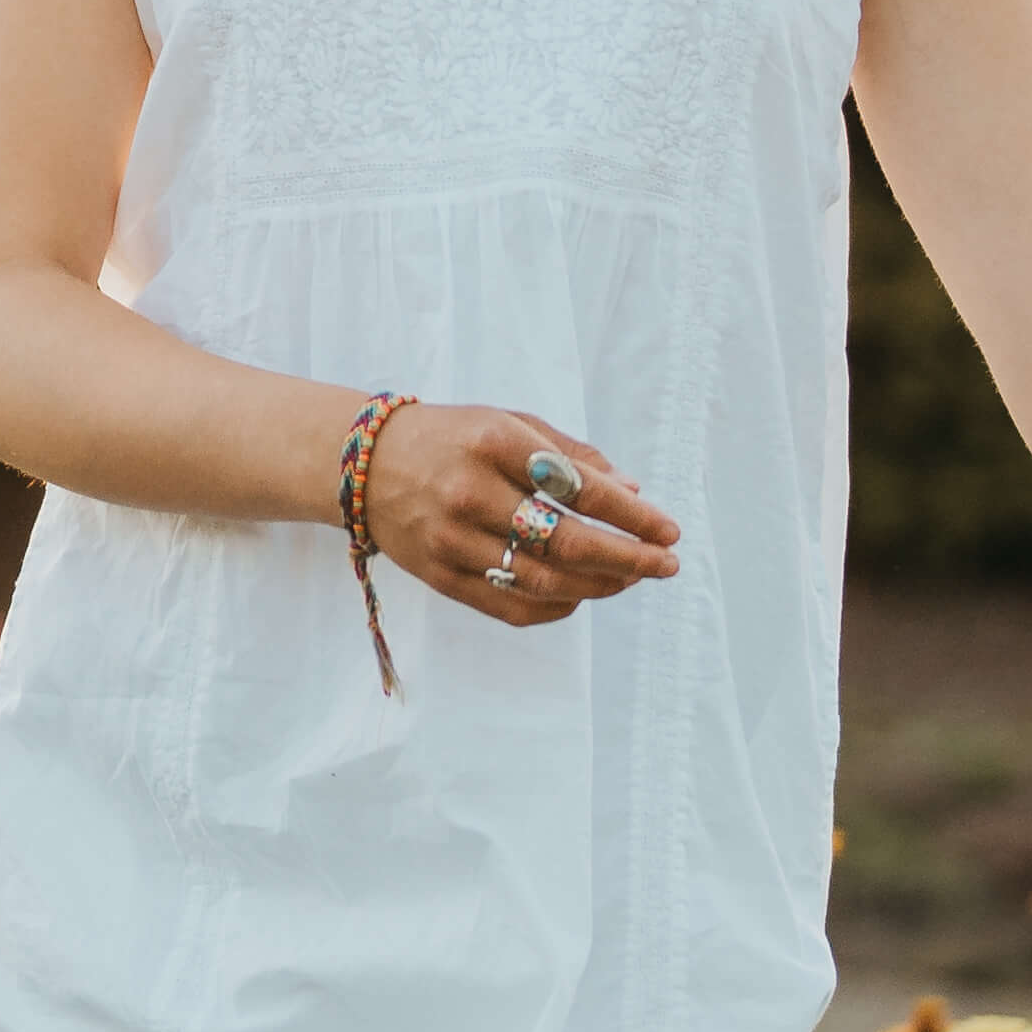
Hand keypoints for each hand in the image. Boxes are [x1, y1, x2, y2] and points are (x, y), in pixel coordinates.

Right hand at [360, 397, 681, 630]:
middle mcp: (470, 493)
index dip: (631, 514)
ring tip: (630, 577)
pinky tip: (581, 595)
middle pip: (565, 541)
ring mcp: (451, 540)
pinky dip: (556, 607)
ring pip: (542, 581)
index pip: (576, 487)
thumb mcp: (508, 423)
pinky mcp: (439, 576)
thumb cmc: (452, 439)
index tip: (667, 529)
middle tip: (665, 563)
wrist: (364, 465)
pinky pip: (510, 607)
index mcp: (491, 442)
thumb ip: (569, 455)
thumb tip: (633, 492)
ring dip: (598, 585)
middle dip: (627, 557)